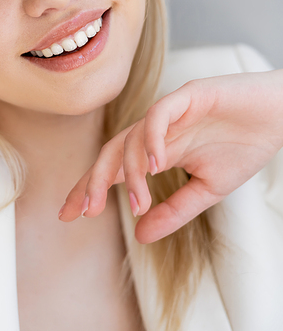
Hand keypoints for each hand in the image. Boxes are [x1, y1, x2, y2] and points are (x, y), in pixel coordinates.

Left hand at [60, 70, 282, 242]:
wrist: (281, 116)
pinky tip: (156, 165)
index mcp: (159, 150)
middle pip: (112, 152)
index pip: (115, 169)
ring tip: (139, 201)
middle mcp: (157, 131)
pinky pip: (159, 115)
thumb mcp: (207, 190)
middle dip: (94, 180)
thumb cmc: (245, 146)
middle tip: (84, 210)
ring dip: (132, 172)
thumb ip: (173, 210)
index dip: (90, 188)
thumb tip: (140, 235)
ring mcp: (170, 111)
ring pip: (132, 137)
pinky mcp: (187, 95)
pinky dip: (153, 139)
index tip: (69, 215)